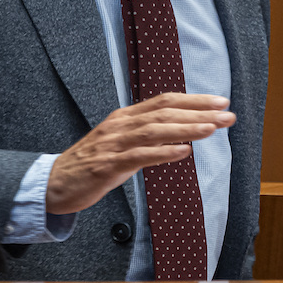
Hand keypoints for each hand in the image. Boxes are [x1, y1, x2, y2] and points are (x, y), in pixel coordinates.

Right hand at [45, 92, 235, 214]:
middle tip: (228, 115)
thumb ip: (148, 136)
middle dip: (199, 112)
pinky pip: (138, 156)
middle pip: (165, 112)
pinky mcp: (107, 165)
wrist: (55, 182)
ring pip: (155, 131)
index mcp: (126, 117)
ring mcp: (113, 144)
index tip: (221, 102)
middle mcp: (121, 125)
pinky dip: (162, 153)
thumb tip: (182, 135)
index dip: (194, 100)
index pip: (165, 101)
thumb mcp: (121, 143)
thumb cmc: (92, 164)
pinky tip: (183, 152)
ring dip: (186, 129)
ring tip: (211, 129)